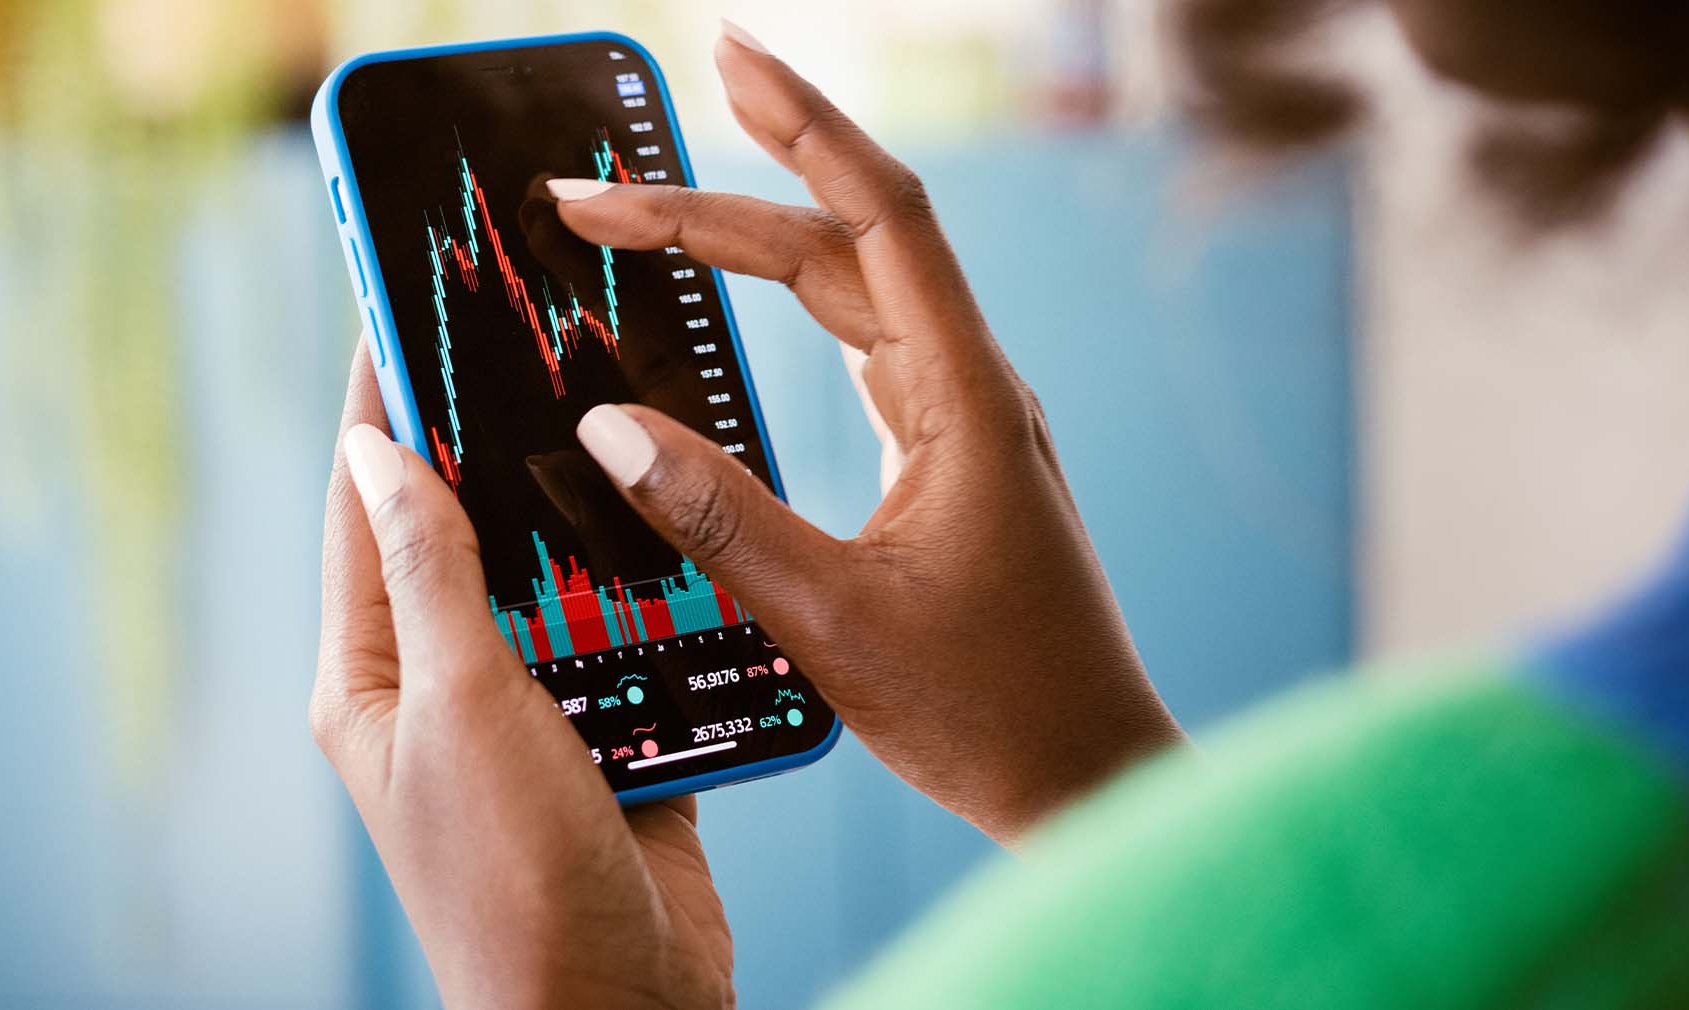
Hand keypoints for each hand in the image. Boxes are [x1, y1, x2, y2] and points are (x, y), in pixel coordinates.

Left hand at [312, 344, 733, 1009]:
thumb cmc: (516, 883)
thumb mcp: (463, 708)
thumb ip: (433, 575)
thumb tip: (374, 450)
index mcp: (375, 679)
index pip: (369, 505)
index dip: (381, 399)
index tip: (401, 298)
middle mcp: (444, 691)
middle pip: (467, 531)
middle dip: (497, 438)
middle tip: (533, 331)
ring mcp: (531, 719)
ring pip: (559, 580)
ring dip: (590, 517)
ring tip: (618, 411)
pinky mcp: (613, 746)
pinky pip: (634, 641)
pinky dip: (661, 594)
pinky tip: (690, 533)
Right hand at [552, 24, 1185, 845]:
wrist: (1092, 782)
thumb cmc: (991, 712)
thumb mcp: (834, 619)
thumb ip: (720, 519)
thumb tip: (611, 425)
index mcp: (964, 400)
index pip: (880, 216)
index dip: (803, 125)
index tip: (725, 59)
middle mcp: (972, 389)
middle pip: (843, 248)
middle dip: (720, 204)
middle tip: (596, 191)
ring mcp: (964, 423)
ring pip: (850, 297)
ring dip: (751, 251)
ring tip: (648, 220)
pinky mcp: (948, 462)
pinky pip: (861, 350)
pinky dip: (789, 314)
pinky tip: (739, 307)